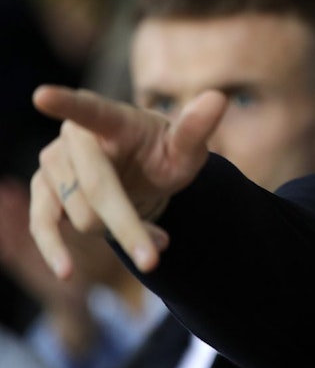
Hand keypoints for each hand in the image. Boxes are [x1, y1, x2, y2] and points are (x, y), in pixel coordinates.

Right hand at [29, 85, 226, 277]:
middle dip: (126, 225)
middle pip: (97, 187)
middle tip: (155, 259)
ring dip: (121, 234)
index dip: (67, 103)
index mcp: (112, 119)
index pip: (90, 109)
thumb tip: (218, 98)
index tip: (43, 95)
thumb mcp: (186, 148)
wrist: (142, 175)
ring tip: (156, 241)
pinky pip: (44, 225)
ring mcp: (54, 164)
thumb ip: (196, 128)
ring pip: (82, 214)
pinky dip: (56, 250)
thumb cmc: (165, 155)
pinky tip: (69, 271)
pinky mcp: (44, 192)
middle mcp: (75, 137)